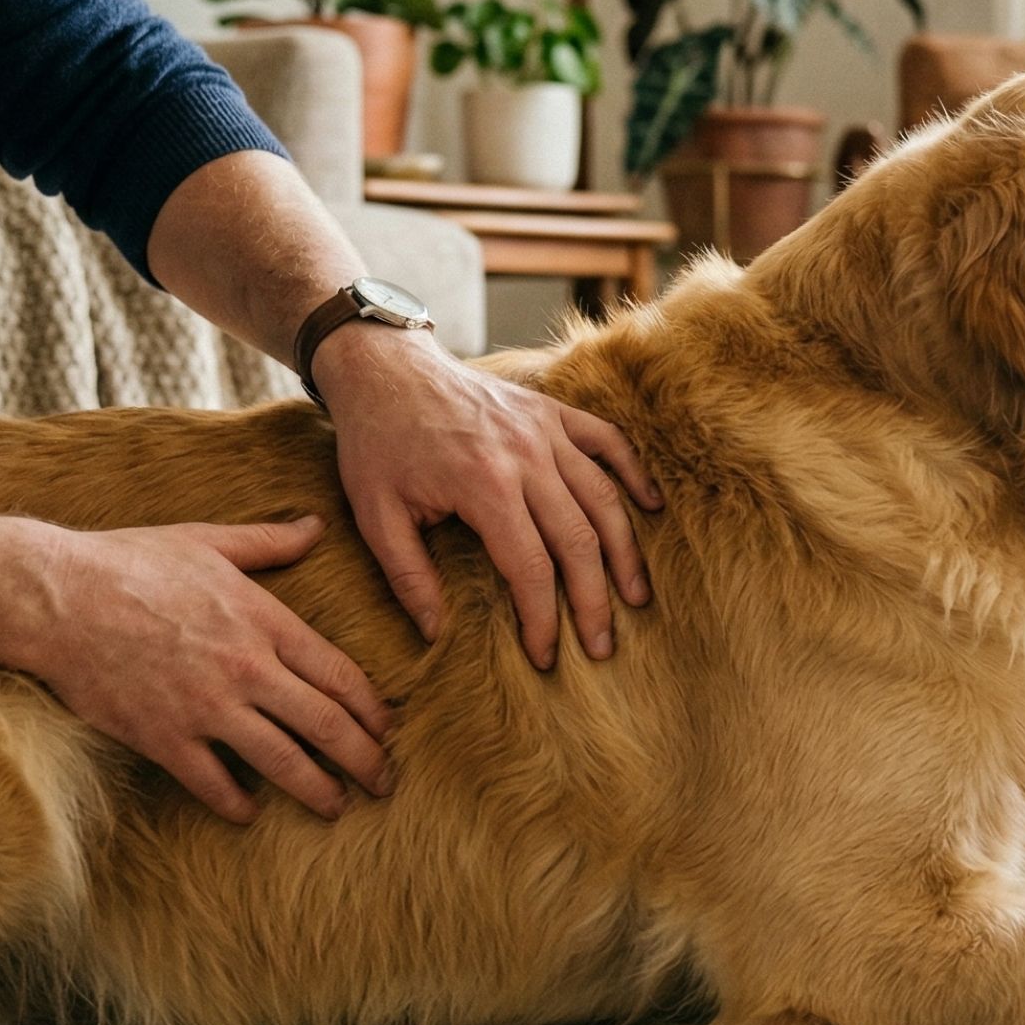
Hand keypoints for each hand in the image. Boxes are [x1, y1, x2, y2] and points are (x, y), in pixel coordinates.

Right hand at [2, 515, 390, 822]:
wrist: (58, 597)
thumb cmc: (130, 562)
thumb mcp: (207, 542)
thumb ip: (269, 542)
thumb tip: (317, 525)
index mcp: (262, 621)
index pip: (339, 674)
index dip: (372, 708)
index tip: (389, 729)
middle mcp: (245, 669)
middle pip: (324, 725)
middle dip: (363, 759)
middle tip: (384, 782)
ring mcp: (206, 708)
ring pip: (281, 762)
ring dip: (318, 790)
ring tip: (338, 806)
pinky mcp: (164, 738)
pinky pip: (213, 784)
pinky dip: (237, 805)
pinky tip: (250, 813)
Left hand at [317, 328, 662, 668]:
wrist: (385, 367)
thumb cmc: (377, 442)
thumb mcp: (375, 514)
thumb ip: (408, 577)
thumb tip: (435, 634)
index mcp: (483, 484)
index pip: (530, 567)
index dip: (542, 619)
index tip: (546, 656)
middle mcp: (526, 455)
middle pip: (578, 540)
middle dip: (594, 600)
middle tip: (602, 647)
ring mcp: (545, 428)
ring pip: (603, 497)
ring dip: (624, 552)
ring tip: (635, 597)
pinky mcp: (553, 410)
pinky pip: (608, 441)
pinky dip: (634, 474)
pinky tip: (650, 509)